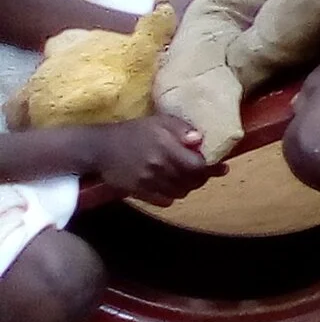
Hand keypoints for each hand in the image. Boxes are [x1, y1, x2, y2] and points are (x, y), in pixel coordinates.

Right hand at [86, 116, 213, 204]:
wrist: (101, 148)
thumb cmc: (135, 131)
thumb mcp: (160, 121)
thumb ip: (182, 129)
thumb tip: (200, 140)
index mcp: (166, 148)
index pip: (198, 166)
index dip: (209, 167)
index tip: (216, 165)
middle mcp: (159, 167)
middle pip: (192, 181)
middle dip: (201, 177)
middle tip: (201, 172)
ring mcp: (148, 182)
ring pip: (181, 192)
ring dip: (187, 186)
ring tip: (185, 177)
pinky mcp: (139, 192)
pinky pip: (165, 201)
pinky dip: (172, 195)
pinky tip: (170, 185)